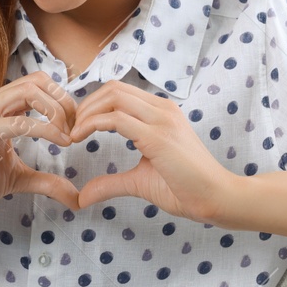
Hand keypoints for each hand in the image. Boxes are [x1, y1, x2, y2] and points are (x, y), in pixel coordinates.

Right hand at [0, 70, 82, 215]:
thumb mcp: (17, 178)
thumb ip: (45, 181)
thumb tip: (75, 197)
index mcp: (1, 106)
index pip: (39, 85)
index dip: (63, 102)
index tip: (75, 129)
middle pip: (38, 81)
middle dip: (65, 102)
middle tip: (76, 130)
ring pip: (30, 91)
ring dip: (56, 111)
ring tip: (67, 136)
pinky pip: (19, 121)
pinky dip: (45, 129)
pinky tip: (59, 142)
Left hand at [68, 80, 231, 222]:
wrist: (216, 198)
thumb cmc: (185, 189)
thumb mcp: (139, 181)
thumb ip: (111, 182)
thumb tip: (83, 196)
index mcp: (160, 113)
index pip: (119, 93)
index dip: (92, 105)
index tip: (76, 128)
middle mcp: (161, 110)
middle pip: (112, 88)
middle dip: (84, 105)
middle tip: (69, 129)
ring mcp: (161, 120)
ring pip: (112, 96)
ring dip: (85, 112)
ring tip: (72, 134)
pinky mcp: (158, 136)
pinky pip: (116, 119)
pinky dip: (92, 124)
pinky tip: (80, 138)